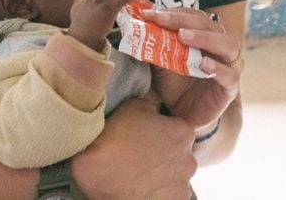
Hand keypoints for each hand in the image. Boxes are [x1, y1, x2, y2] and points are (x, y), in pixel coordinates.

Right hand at [71, 98, 195, 199]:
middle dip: (162, 155)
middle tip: (138, 157)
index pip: (175, 129)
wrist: (96, 176)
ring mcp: (183, 185)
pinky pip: (169, 196)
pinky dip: (157, 194)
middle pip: (177, 153)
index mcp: (183, 131)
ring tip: (136, 175)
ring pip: (174, 176)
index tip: (142, 138)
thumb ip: (152, 101)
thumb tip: (156, 96)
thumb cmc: (112, 142)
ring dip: (160, 176)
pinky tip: (140, 190)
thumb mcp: (131, 107)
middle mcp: (190, 158)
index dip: (157, 133)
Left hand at [143, 7, 242, 131]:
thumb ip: (156, 44)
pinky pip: (230, 75)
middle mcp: (221, 46)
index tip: (151, 13)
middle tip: (163, 19)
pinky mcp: (231, 87)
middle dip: (185, 20)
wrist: (182, 117)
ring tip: (183, 35)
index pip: (194, 16)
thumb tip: (139, 23)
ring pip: (228, 45)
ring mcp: (229, 65)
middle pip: (210, 25)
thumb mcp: (161, 63)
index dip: (174, 13)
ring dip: (205, 37)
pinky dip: (218, 68)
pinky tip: (204, 64)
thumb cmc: (175, 85)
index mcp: (205, 35)